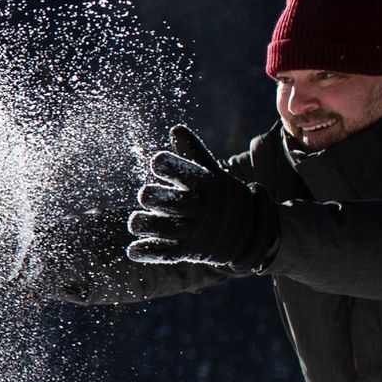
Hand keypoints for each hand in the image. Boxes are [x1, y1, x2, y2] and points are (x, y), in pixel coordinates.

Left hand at [127, 125, 278, 270]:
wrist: (249, 231)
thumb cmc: (222, 195)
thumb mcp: (212, 172)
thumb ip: (193, 152)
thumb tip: (176, 129)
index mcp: (207, 186)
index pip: (190, 174)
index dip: (172, 168)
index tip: (156, 161)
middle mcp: (200, 209)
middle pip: (177, 204)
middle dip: (159, 199)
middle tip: (144, 194)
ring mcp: (194, 232)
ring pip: (168, 230)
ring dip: (149, 225)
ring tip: (135, 221)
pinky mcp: (188, 251)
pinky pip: (167, 253)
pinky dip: (149, 252)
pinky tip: (132, 250)